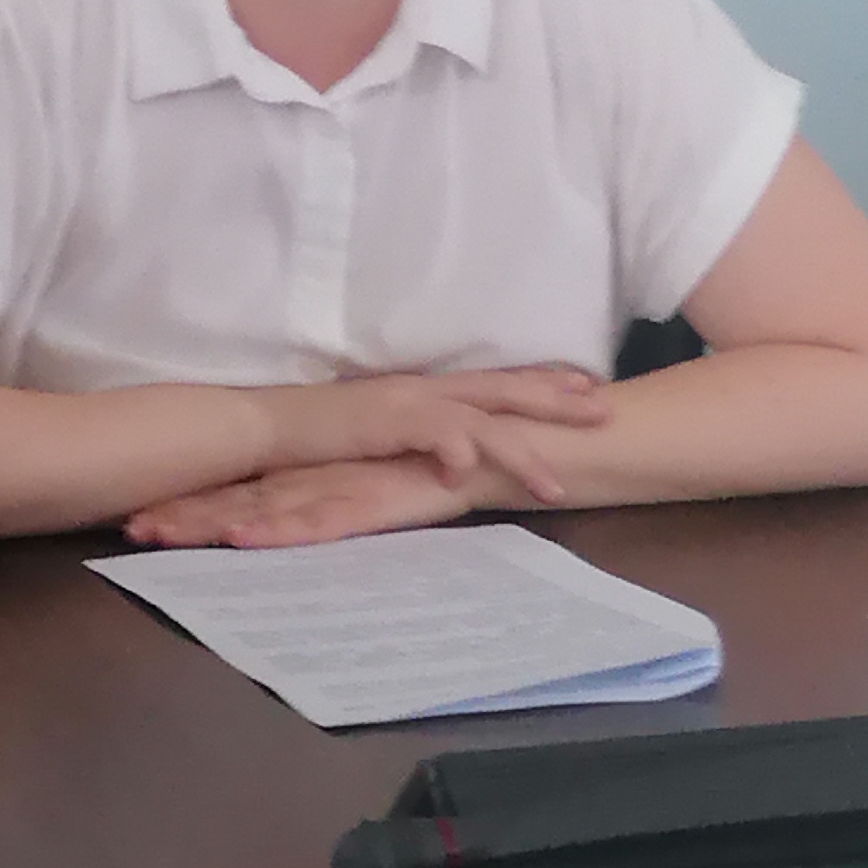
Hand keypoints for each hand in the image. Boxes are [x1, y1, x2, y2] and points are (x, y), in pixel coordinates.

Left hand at [126, 456, 474, 549]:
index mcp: (312, 474)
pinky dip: (284, 529)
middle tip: (124, 529)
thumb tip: (271, 523)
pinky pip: (324, 518)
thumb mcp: (375, 488)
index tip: (131, 519)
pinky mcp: (379, 499)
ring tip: (158, 533)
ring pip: (265, 507)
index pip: (236, 492)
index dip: (185, 504)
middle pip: (236, 499)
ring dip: (210, 522)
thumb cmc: (443, 469)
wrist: (516, 448)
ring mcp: (345, 485)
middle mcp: (318, 477)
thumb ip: (326, 502)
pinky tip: (247, 538)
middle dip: (181, 515)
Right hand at [257, 364, 606, 510]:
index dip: (539, 383)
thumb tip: (450, 451)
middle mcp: (423, 390)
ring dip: (521, 452)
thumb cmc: (316, 432)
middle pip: (502, 390)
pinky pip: (433, 437)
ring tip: (557, 486)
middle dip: (554, 401)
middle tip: (603, 410)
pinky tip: (473, 475)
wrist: (265, 425)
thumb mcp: (378, 428)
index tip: (583, 385)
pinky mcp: (385, 424)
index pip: (491, 381)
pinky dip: (456, 451)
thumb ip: (415, 434)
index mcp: (423, 389)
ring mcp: (406, 405)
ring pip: (482, 422)